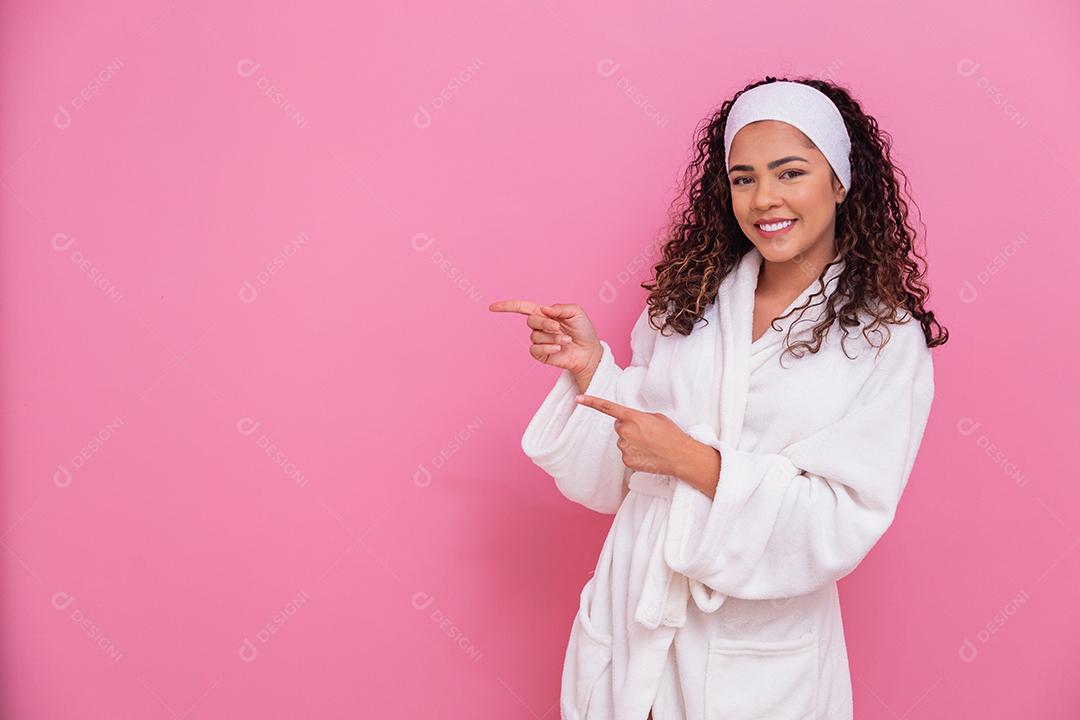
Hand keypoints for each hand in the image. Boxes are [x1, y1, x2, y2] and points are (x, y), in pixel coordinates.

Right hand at [488, 300, 601, 377]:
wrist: (589, 351)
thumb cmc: (583, 330)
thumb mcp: (576, 312)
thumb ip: (560, 308)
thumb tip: (544, 309)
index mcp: (544, 314)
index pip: (521, 308)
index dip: (507, 306)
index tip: (492, 307)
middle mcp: (539, 326)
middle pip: (531, 321)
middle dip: (545, 323)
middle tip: (559, 327)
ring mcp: (539, 340)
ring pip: (536, 336)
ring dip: (553, 337)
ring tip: (566, 340)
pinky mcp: (540, 354)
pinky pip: (536, 349)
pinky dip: (548, 348)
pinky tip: (558, 348)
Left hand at [573, 394, 695, 477]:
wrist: (680, 456)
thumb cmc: (671, 434)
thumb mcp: (656, 417)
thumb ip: (638, 417)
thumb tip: (631, 423)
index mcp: (632, 417)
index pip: (607, 407)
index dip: (592, 402)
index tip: (579, 398)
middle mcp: (625, 431)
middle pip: (619, 427)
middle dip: (629, 428)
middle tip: (646, 433)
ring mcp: (624, 447)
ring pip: (623, 441)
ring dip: (633, 442)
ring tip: (650, 445)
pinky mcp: (626, 461)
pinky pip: (626, 454)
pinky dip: (635, 454)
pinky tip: (647, 455)